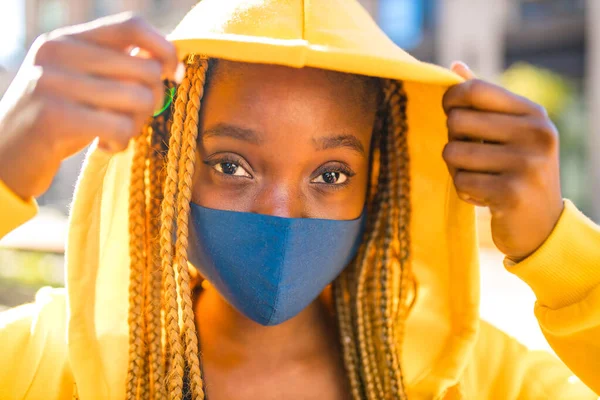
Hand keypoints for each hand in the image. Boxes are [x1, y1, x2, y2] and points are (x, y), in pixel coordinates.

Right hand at [0, 13, 182, 199]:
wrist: (3, 159)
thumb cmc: (55, 122)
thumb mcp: (79, 83)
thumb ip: (114, 66)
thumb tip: (165, 59)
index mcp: (66, 39)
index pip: (132, 26)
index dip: (165, 49)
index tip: (173, 75)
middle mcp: (57, 52)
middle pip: (145, 69)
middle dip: (153, 101)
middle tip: (133, 120)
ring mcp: (52, 82)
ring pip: (138, 99)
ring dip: (137, 126)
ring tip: (116, 134)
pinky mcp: (54, 117)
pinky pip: (120, 127)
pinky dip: (121, 143)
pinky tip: (105, 146)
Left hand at [442, 62, 563, 260]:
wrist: (542, 226)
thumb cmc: (518, 170)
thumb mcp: (511, 131)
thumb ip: (484, 100)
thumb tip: (456, 65)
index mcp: (533, 113)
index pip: (473, 91)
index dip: (449, 100)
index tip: (449, 113)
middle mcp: (535, 133)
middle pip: (456, 122)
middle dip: (453, 140)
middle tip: (468, 154)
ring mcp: (526, 163)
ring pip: (453, 154)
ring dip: (456, 169)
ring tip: (477, 177)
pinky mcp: (511, 192)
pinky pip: (460, 181)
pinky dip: (464, 191)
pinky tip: (484, 196)